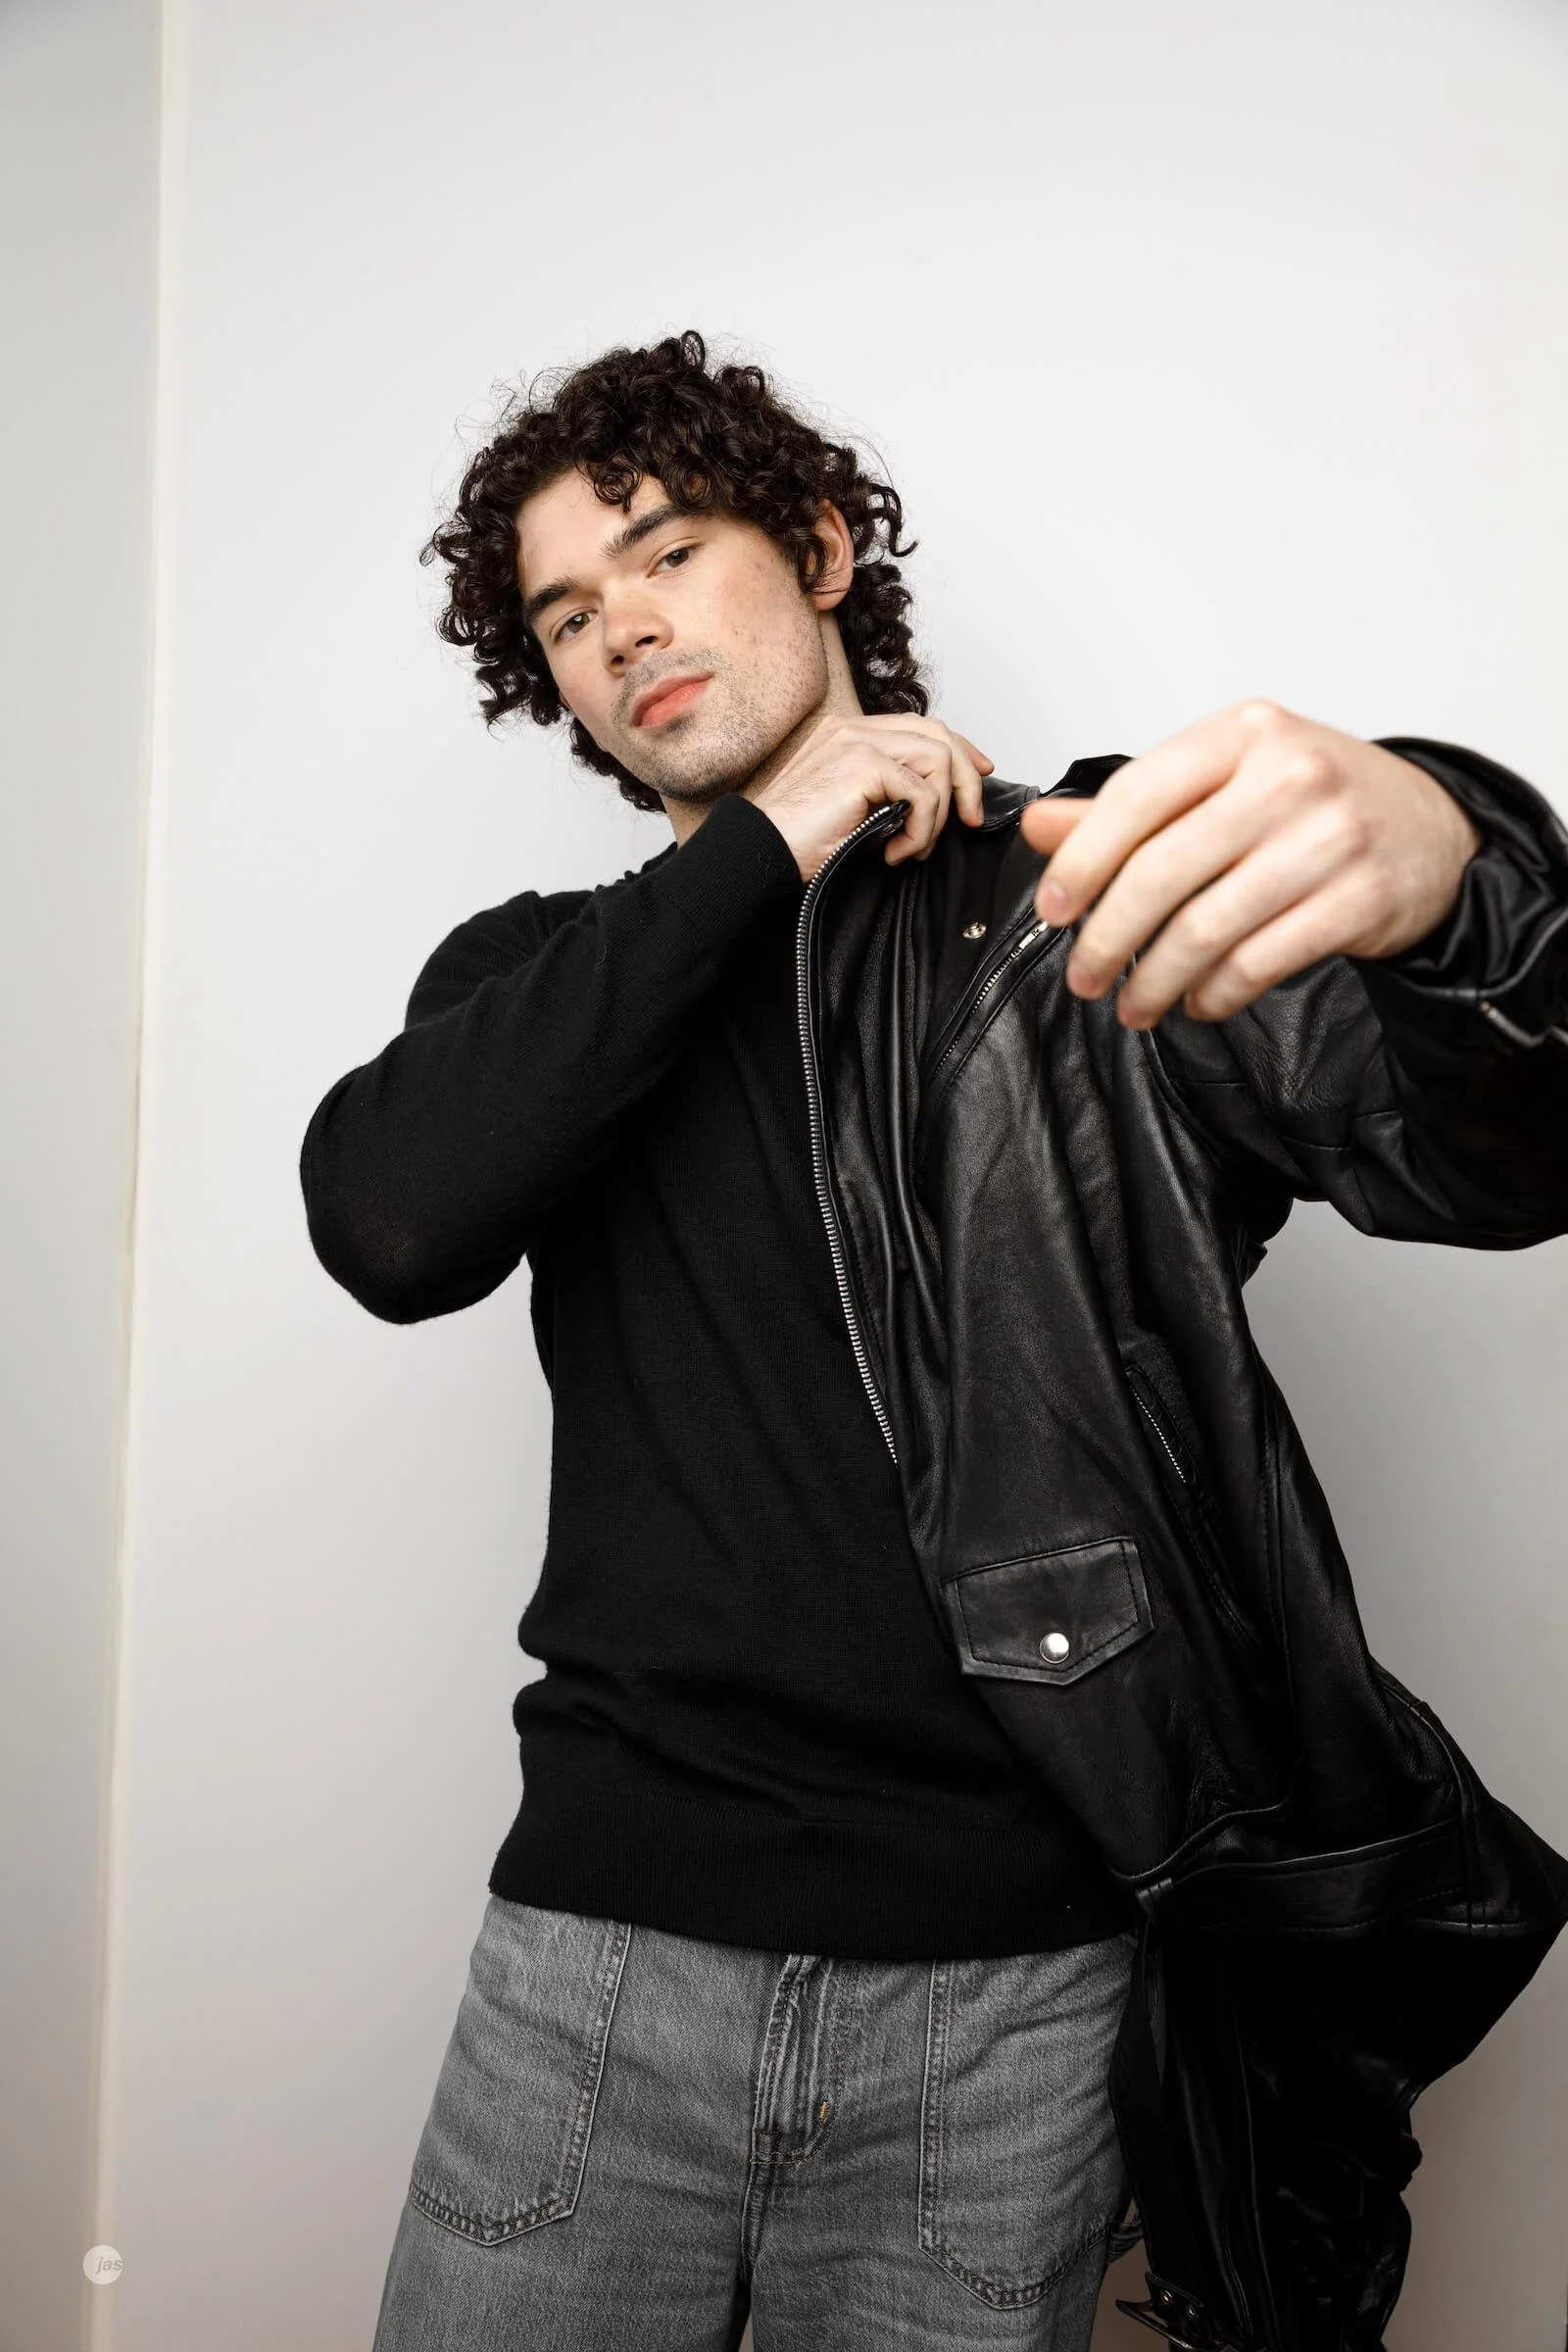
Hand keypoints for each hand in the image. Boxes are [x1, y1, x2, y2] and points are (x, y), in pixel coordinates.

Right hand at [746, 713, 992, 883]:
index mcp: (850, 733)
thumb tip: (937, 802)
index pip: (921, 726)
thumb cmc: (798, 841)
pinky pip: (922, 793)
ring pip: (937, 761)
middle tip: (969, 819)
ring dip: (938, 814)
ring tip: (913, 846)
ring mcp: (857, 741)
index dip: (960, 750)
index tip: (979, 776)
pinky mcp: (862, 764)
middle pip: (938, 734)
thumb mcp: (855, 809)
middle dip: (965, 779)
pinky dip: (921, 830)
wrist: (760, 851)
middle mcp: (854, 728)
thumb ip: (888, 792)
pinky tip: (896, 852)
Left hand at [1018, 699, 1481, 1027]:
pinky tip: (1198, 1001)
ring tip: (1133, 1005)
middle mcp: (1289, 776)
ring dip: (1155, 980)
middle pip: (1163, 871)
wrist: (1430, 829)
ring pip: (1207, 927)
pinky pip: (1259, 962)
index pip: (1138, 794)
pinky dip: (1215, 993)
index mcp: (1244, 733)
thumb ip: (1134, 806)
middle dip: (1108, 938)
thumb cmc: (1314, 800)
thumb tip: (1040, 827)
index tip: (1054, 908)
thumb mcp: (1226, 780)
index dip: (1083, 859)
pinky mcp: (1359, 900)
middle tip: (1083, 977)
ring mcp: (1329, 838)